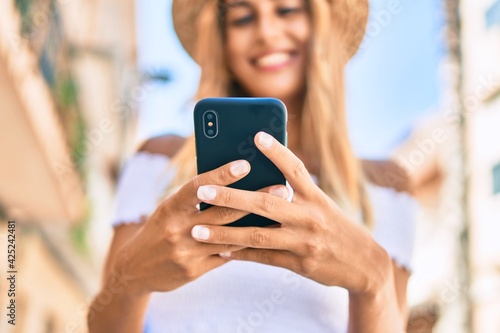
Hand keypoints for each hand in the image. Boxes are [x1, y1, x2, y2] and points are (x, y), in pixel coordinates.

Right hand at [112, 158, 288, 295]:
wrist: (134, 269)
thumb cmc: (158, 229)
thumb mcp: (168, 209)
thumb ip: (194, 198)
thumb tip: (228, 180)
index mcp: (170, 208)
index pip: (198, 187)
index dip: (221, 175)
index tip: (245, 164)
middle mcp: (177, 229)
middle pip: (222, 212)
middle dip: (255, 199)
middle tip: (282, 189)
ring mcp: (186, 252)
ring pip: (230, 236)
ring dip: (258, 224)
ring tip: (283, 214)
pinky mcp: (194, 270)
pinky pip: (226, 255)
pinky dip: (245, 244)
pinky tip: (266, 236)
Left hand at [191, 132, 390, 294]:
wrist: (365, 264)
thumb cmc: (337, 228)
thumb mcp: (323, 206)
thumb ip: (297, 195)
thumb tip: (264, 182)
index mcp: (316, 197)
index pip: (295, 168)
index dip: (277, 151)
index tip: (256, 135)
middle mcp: (310, 215)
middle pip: (265, 201)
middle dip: (231, 196)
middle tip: (203, 190)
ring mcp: (304, 241)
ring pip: (257, 234)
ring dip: (225, 233)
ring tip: (197, 230)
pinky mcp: (299, 263)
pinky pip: (263, 258)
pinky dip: (240, 254)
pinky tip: (219, 251)